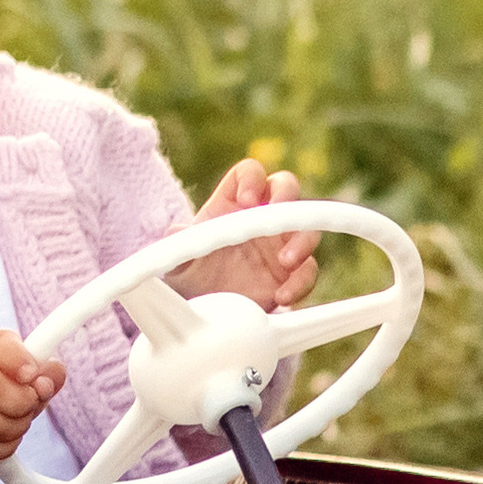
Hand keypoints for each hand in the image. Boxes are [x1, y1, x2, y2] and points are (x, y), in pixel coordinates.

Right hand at [0, 330, 66, 466]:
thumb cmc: (3, 389)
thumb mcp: (28, 377)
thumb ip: (48, 374)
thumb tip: (51, 378)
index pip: (0, 344)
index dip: (21, 361)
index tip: (33, 376)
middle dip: (22, 404)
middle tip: (30, 405)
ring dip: (17, 429)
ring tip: (17, 422)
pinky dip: (4, 447)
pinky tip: (3, 438)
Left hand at [168, 157, 319, 311]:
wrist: (207, 310)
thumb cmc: (192, 277)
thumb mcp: (178, 263)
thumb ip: (178, 245)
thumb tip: (173, 232)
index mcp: (233, 203)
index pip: (249, 173)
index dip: (252, 179)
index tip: (247, 200)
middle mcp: (261, 217)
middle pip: (287, 187)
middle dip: (287, 196)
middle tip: (278, 212)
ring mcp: (281, 243)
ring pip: (306, 228)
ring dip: (301, 241)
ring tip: (285, 262)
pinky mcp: (293, 274)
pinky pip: (308, 271)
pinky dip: (301, 282)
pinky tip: (283, 295)